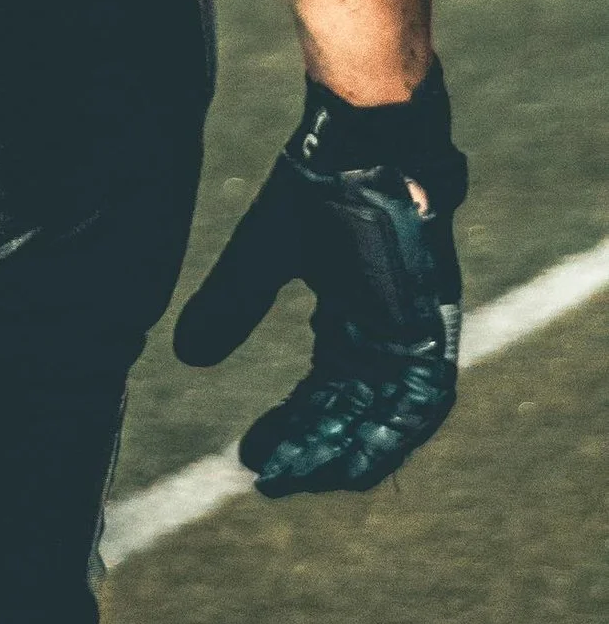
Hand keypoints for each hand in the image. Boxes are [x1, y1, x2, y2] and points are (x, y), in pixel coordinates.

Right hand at [173, 65, 466, 493]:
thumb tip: (187, 356)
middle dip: (314, 451)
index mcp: (346, 318)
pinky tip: (365, 454)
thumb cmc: (320, 188)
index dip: (289, 430)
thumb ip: (232, 304)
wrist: (368, 143)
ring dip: (355, 451)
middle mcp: (382, 335)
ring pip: (388, 415)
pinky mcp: (436, 323)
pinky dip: (399, 429)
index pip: (321, 395)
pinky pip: (428, 394)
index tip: (253, 459)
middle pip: (351, 414)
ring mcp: (412, 332)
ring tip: (315, 480)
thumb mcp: (263, 257)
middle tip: (275, 480)